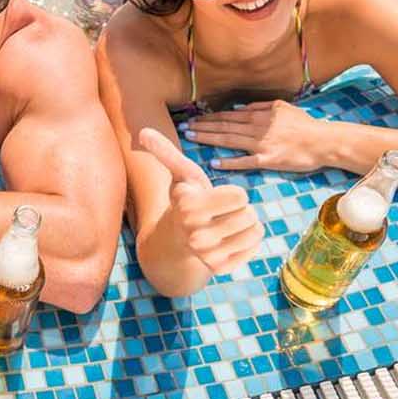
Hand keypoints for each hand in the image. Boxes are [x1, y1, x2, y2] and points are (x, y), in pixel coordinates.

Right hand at [138, 127, 262, 277]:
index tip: (217, 197)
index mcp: (189, 207)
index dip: (233, 193)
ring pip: (254, 231)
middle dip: (241, 209)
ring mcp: (207, 254)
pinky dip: (248, 241)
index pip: (240, 196)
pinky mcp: (219, 267)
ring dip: (247, 224)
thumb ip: (166, 153)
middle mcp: (196, 233)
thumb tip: (143, 131)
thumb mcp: (180, 177)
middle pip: (249, 214)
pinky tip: (231, 238)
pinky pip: (253, 247)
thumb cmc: (184, 201)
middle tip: (223, 212)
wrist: (175, 239)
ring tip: (228, 223)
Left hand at [181, 100, 327, 172]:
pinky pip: (245, 161)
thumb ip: (260, 106)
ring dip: (209, 139)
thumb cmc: (304, 124)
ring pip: (229, 141)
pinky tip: (214, 163)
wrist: (324, 141)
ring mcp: (261, 144)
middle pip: (224, 127)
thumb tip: (239, 108)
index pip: (227, 116)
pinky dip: (229, 162)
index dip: (208, 117)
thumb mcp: (282, 107)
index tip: (193, 118)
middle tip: (183, 128)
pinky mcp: (268, 160)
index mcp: (259, 115)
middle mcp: (257, 127)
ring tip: (191, 138)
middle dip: (202, 127)